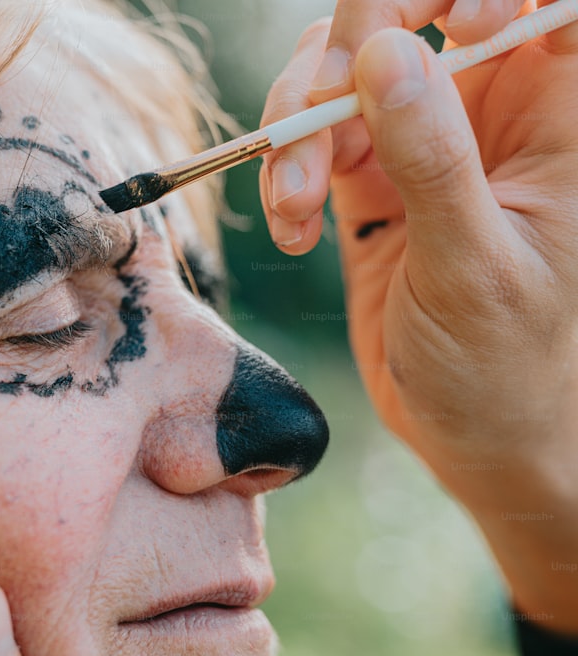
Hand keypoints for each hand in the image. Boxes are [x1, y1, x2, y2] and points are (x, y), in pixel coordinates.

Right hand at [259, 0, 577, 633]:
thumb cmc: (508, 365)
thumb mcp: (475, 266)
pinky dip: (283, 172)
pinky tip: (291, 229)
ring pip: (341, 69)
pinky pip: (306, 135)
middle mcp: (486, 110)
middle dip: (350, 50)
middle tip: (316, 112)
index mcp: (557, 115)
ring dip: (299, 124)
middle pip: (410, 14)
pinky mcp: (362, 178)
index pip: (533, 2)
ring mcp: (415, 139)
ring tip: (295, 202)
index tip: (454, 29)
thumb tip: (387, 54)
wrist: (467, 435)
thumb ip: (434, 158)